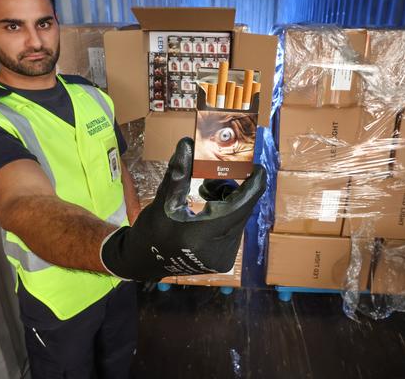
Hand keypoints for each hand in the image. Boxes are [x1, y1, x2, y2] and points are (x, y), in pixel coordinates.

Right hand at [100, 137, 265, 280]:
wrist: (145, 262)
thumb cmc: (151, 229)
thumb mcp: (164, 199)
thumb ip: (180, 172)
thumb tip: (188, 143)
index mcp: (201, 234)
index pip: (239, 206)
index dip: (253, 186)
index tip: (258, 168)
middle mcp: (217, 250)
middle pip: (241, 210)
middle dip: (233, 189)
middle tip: (216, 175)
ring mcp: (223, 258)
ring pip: (239, 219)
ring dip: (229, 201)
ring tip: (205, 192)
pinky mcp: (225, 261)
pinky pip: (235, 230)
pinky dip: (227, 215)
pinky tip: (208, 208)